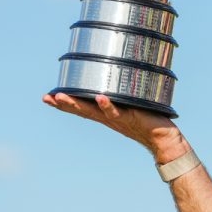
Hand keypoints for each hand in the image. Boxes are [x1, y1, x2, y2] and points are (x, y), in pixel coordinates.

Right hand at [42, 93, 189, 162]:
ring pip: (93, 111)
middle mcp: (109, 117)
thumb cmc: (150, 120)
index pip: (82, 108)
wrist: (164, 139)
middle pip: (82, 110)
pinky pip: (116, 111)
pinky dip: (107, 105)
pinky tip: (100, 97)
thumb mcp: (134, 104)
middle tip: (47, 98)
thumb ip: (126, 93)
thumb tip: (126, 72)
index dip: (65, 104)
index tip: (47, 96)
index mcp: (107, 114)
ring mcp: (118, 118)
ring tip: (62, 96)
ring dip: (76, 104)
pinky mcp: (130, 117)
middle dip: (63, 104)